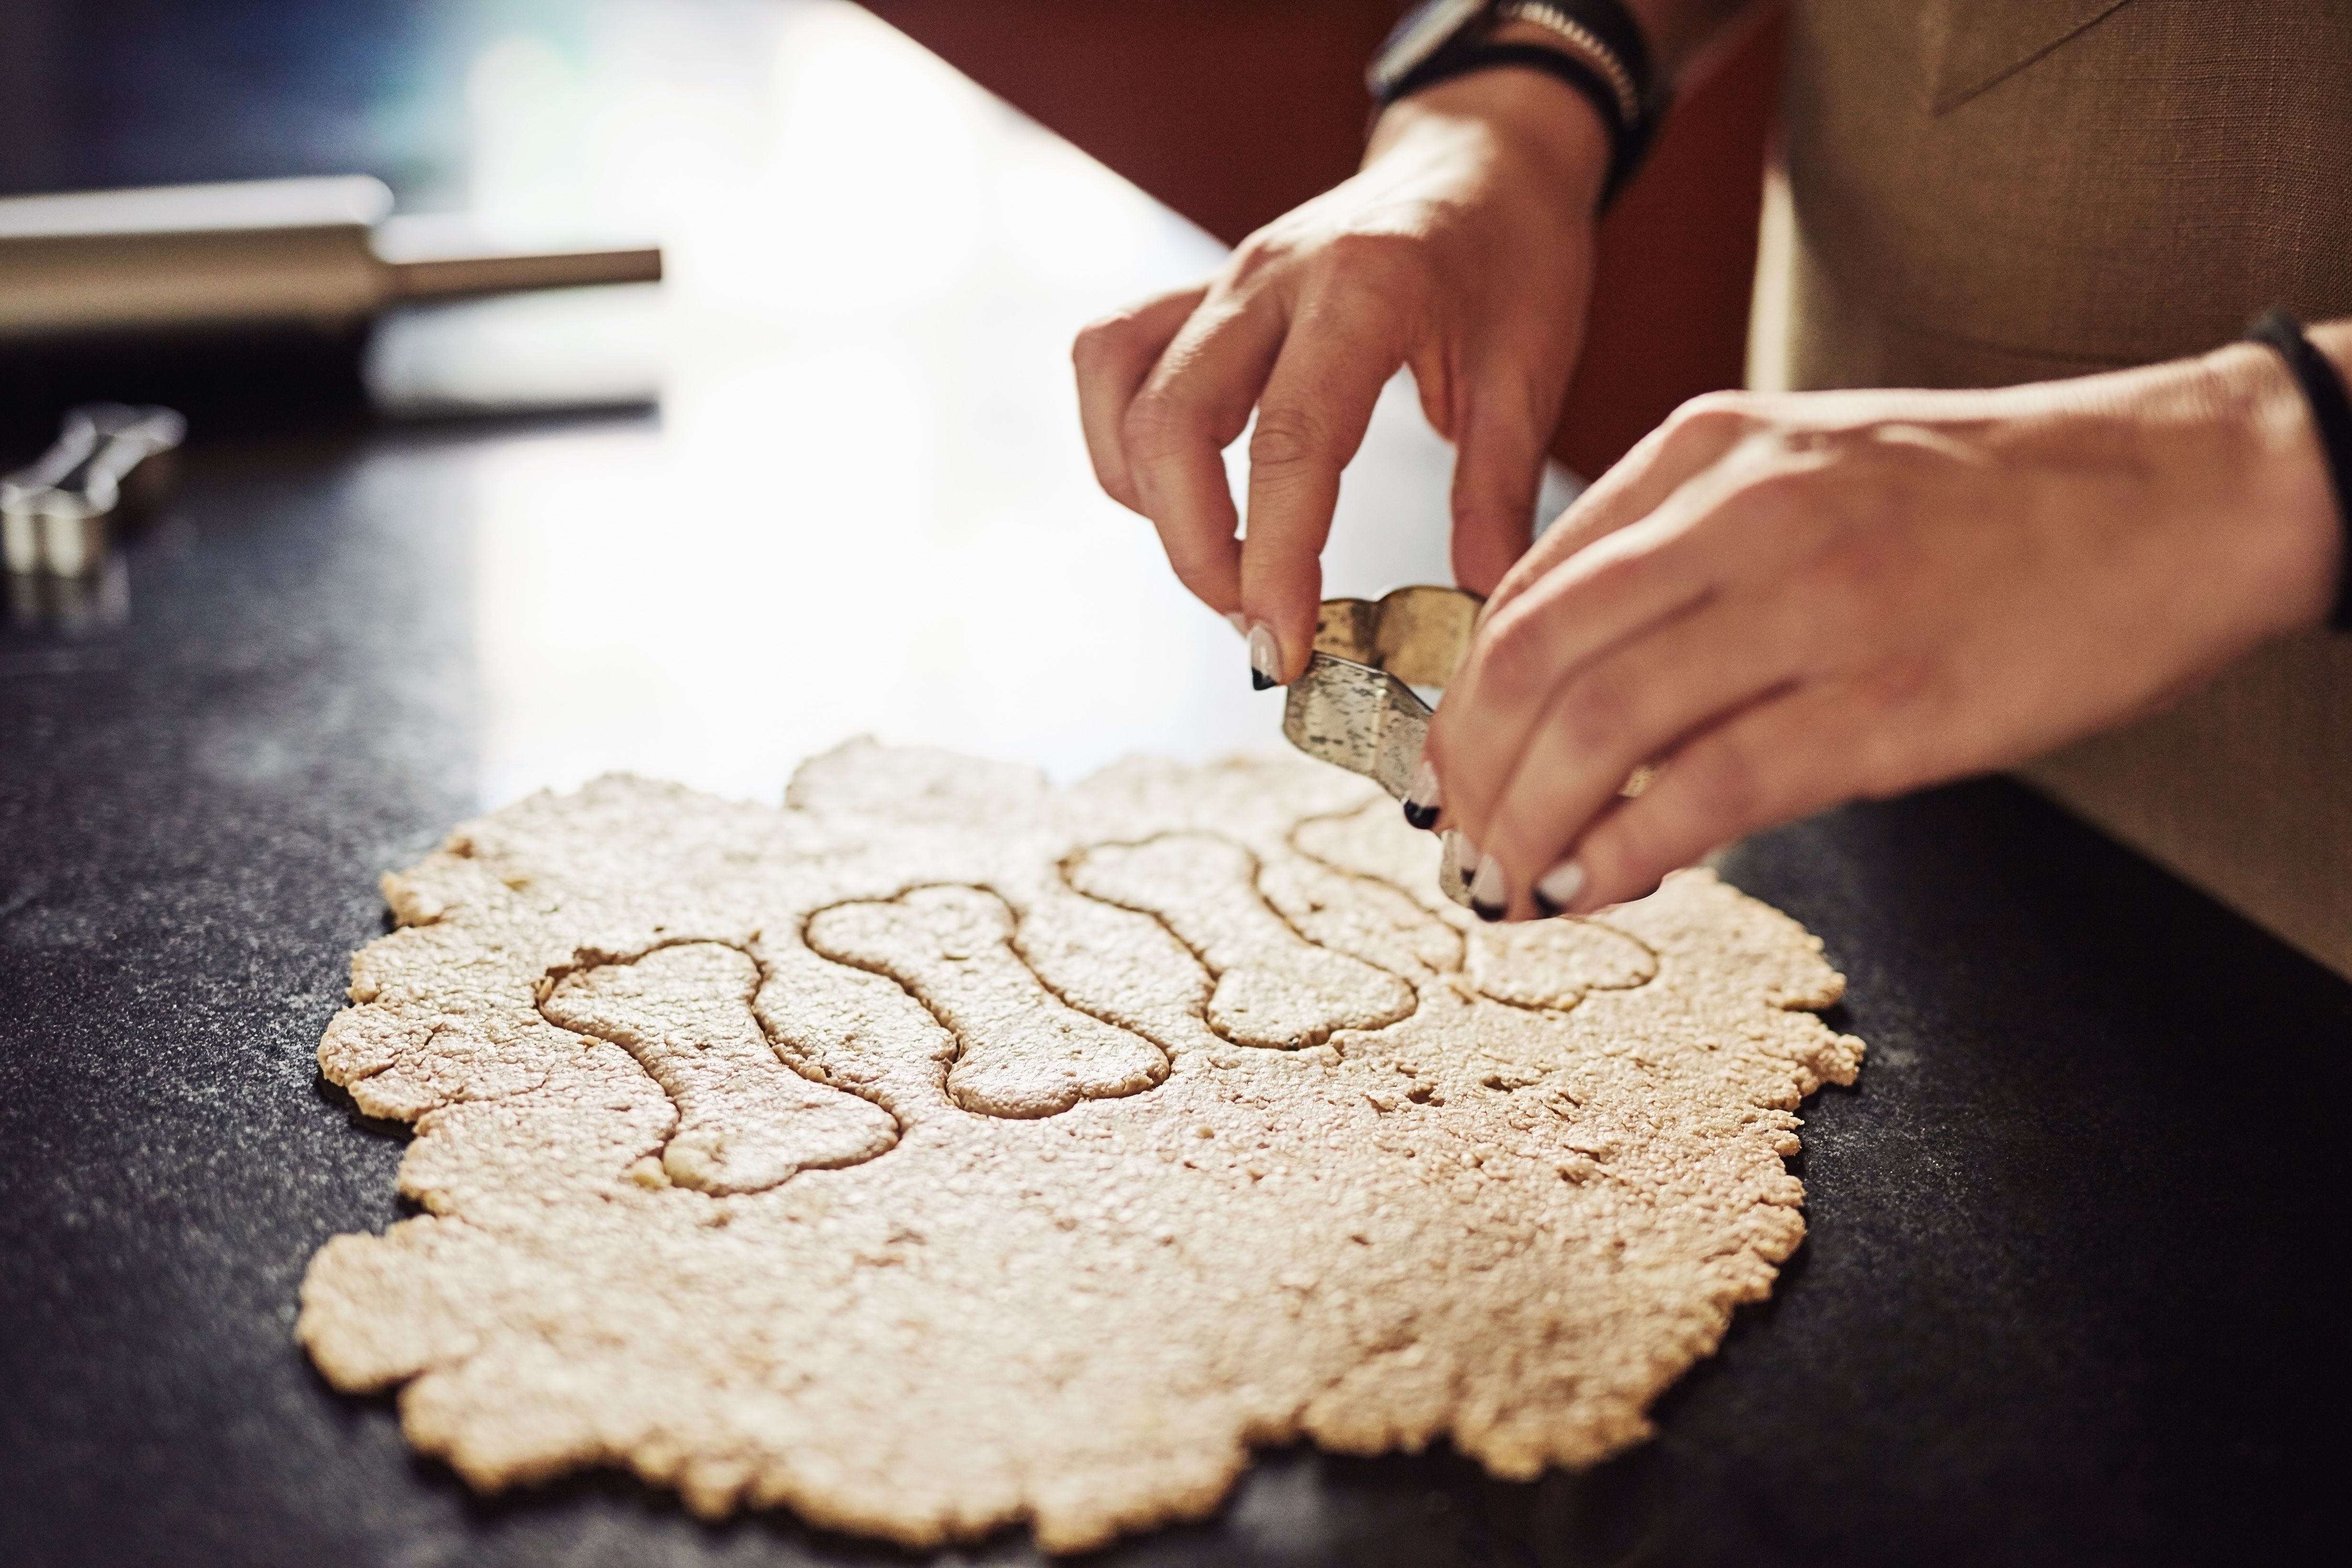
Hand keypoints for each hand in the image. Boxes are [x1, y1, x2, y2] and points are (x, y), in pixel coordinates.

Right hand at [1073, 69, 1610, 682]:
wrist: (1484, 154)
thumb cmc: (1514, 255)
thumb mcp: (1532, 369)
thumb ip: (1497, 491)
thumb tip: (1473, 605)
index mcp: (1365, 290)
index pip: (1290, 444)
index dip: (1274, 561)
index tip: (1283, 649)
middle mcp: (1272, 277)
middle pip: (1172, 425)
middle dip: (1197, 552)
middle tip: (1256, 625)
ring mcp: (1223, 279)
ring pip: (1120, 389)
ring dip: (1149, 498)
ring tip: (1220, 561)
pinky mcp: (1198, 291)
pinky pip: (1112, 357)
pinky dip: (1122, 437)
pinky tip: (1180, 491)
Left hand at [1422, 333, 2347, 920]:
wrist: (2183, 492)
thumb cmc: (1983, 498)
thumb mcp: (1802, 468)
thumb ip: (1677, 553)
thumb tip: (1565, 685)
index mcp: (1708, 449)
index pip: (1525, 588)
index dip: (1463, 701)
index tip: (1448, 773)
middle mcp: (1744, 513)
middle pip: (1532, 659)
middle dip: (1470, 773)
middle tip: (1456, 846)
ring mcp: (1818, 605)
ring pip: (1599, 729)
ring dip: (1527, 826)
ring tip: (1508, 887)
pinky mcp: (1888, 705)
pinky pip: (1707, 792)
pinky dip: (1622, 854)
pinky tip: (1593, 888)